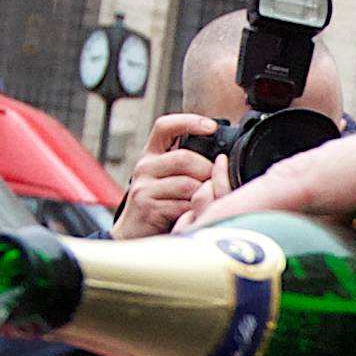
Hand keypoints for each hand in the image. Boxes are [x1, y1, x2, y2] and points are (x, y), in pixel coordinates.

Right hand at [113, 115, 223, 240]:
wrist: (134, 234)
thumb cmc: (159, 206)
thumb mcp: (169, 179)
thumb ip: (187, 166)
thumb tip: (221, 159)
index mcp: (152, 154)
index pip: (165, 126)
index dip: (189, 121)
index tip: (212, 127)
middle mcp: (145, 167)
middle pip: (184, 158)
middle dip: (207, 170)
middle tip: (216, 183)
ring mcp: (144, 187)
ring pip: (187, 183)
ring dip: (204, 193)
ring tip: (208, 200)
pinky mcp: (148, 207)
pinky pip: (183, 205)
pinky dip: (196, 210)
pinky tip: (197, 214)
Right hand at [196, 103, 355, 355]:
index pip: (307, 177)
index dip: (243, 215)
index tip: (190, 255)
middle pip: (297, 196)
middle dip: (246, 243)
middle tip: (192, 297)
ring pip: (316, 219)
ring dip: (275, 260)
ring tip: (221, 312)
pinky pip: (345, 240)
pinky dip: (315, 274)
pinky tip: (287, 317)